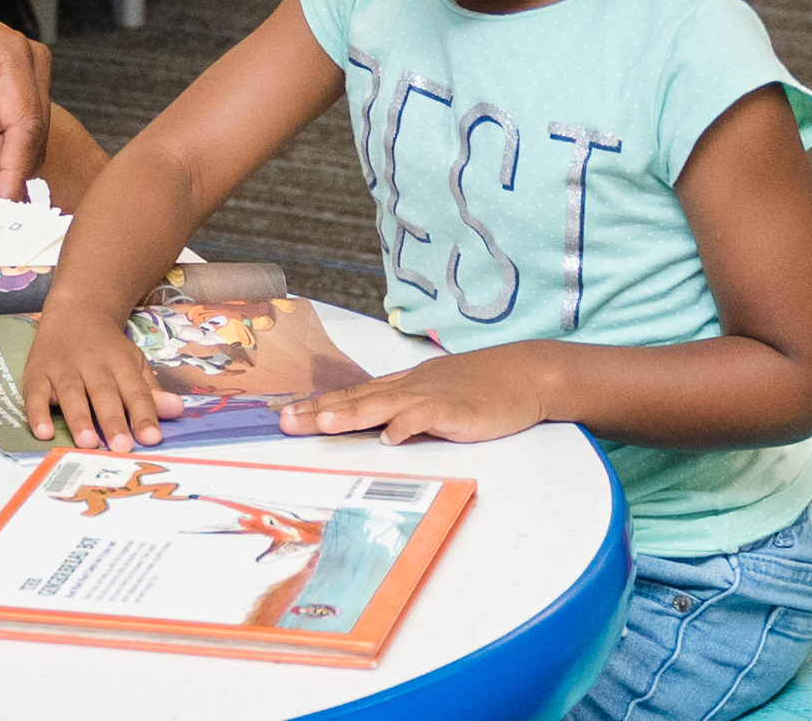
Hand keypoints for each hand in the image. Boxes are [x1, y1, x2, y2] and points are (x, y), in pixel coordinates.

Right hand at [20, 314, 185, 449]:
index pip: (135, 390)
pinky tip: (43, 433)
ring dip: (79, 418)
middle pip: (104, 393)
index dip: (144, 414)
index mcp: (120, 362)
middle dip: (113, 420)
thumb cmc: (107, 349)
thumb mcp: (133, 363)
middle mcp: (91, 364)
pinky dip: (37, 413)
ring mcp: (62, 368)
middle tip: (121, 446)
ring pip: (71, 394)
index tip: (152, 439)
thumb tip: (177, 409)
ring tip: (88, 443)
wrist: (74, 311)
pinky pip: (34, 395)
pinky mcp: (36, 374)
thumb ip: (150, 391)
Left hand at [282, 349, 555, 445]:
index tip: (285, 414)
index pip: (353, 395)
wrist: (527, 373)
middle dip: (318, 410)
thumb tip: (378, 429)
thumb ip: (406, 409)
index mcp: (404, 386)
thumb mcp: (437, 394)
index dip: (318, 404)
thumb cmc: (484, 386)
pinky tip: (391, 438)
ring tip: (321, 423)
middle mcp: (411, 388)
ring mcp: (433, 397)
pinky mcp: (457, 411)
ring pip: (384, 405)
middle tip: (284, 422)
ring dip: (352, 414)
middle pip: (358, 398)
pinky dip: (408, 426)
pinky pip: (428, 417)